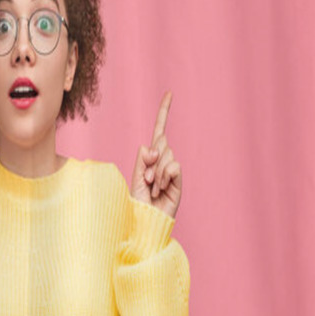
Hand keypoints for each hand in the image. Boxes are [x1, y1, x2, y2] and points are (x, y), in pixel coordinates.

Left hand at [130, 90, 181, 218]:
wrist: (145, 221)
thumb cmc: (137, 202)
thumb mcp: (135, 178)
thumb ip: (142, 160)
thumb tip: (150, 146)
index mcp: (150, 157)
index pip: (159, 130)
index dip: (164, 112)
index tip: (169, 94)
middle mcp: (162, 161)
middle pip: (161, 143)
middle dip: (150, 161)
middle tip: (146, 180)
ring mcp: (172, 171)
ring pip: (166, 156)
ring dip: (156, 173)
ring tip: (152, 188)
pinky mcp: (178, 181)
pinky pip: (174, 166)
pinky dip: (165, 176)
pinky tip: (160, 188)